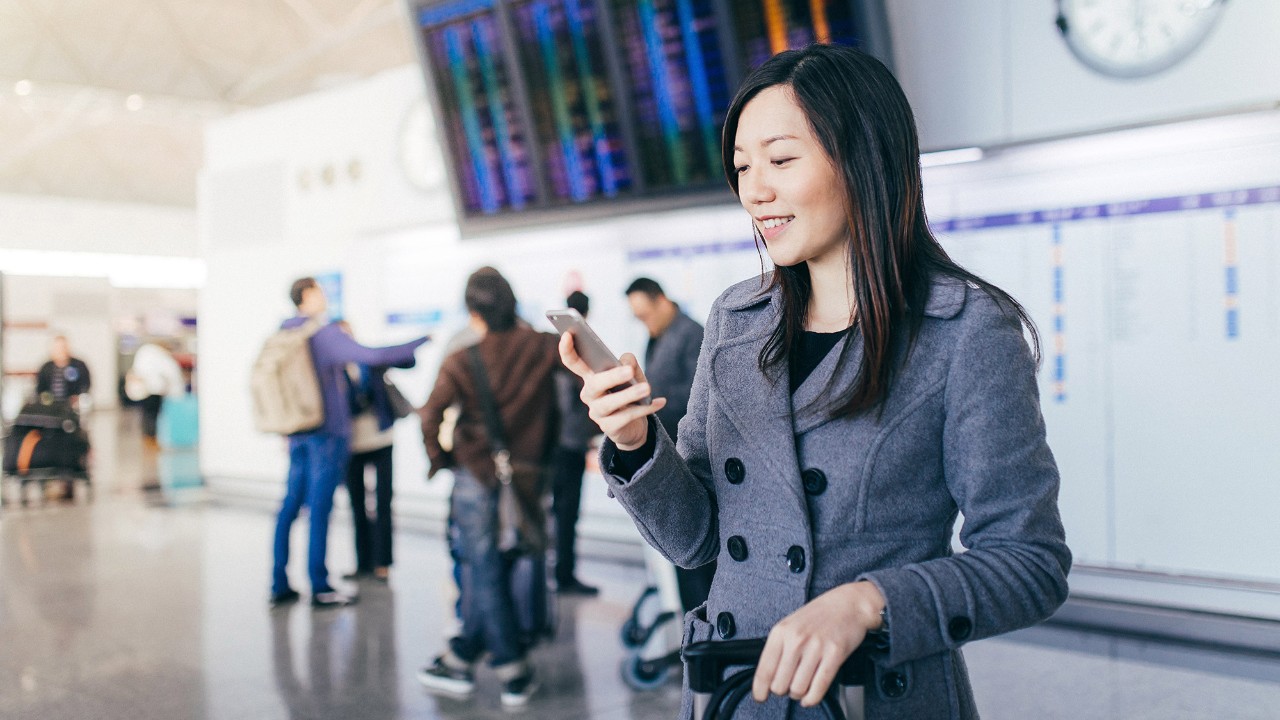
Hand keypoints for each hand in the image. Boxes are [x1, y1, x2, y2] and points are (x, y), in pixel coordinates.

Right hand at [558, 332, 666, 450]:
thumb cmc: (630, 393)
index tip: (567, 334)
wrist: (635, 426)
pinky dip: (645, 409)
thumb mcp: (632, 375)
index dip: (567, 350)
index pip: (573, 362)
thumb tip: (626, 363)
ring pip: (608, 404)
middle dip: (611, 377)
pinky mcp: (608, 427)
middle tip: (628, 371)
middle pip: (594, 384)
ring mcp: (596, 412)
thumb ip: (630, 364)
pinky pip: (626, 417)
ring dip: (629, 395)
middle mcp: (589, 394)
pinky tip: (660, 402)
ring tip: (647, 388)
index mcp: (591, 376)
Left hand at [752, 581, 884, 706]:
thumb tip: (768, 675)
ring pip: (798, 689)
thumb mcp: (790, 624)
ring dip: (798, 695)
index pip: (764, 670)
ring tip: (801, 688)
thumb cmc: (820, 615)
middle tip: (787, 686)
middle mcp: (796, 640)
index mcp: (781, 632)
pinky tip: (810, 697)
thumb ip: (779, 647)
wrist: (849, 603)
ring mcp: (816, 647)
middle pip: (779, 684)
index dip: (760, 689)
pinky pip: (819, 687)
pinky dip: (812, 698)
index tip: (760, 696)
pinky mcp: (835, 655)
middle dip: (782, 691)